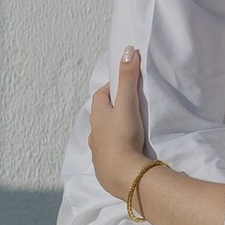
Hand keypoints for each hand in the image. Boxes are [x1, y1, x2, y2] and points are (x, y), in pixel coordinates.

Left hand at [88, 50, 153, 203]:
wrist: (123, 174)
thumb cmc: (124, 135)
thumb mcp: (128, 103)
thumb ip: (129, 77)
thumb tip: (128, 50)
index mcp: (97, 115)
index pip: (101, 94)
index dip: (113, 88)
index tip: (127, 87)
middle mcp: (94, 132)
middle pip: (102, 115)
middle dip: (113, 110)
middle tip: (130, 108)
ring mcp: (98, 151)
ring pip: (103, 135)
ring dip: (114, 131)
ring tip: (130, 131)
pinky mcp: (104, 167)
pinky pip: (108, 153)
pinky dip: (116, 149)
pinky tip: (127, 152)